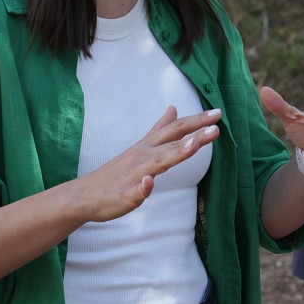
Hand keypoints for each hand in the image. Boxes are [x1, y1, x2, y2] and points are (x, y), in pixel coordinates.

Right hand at [69, 107, 220, 222]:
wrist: (85, 195)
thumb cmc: (116, 172)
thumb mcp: (141, 146)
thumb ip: (159, 129)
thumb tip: (173, 108)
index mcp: (148, 146)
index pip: (175, 129)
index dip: (197, 121)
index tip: (217, 112)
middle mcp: (143, 156)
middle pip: (172, 142)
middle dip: (195, 133)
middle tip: (216, 124)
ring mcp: (135, 175)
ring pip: (158, 162)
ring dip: (176, 153)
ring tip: (194, 145)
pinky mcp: (125, 194)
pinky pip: (135, 191)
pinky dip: (143, 187)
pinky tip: (148, 183)